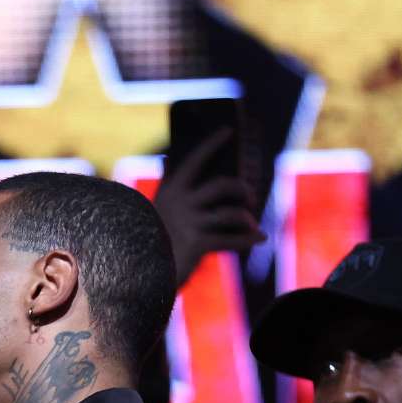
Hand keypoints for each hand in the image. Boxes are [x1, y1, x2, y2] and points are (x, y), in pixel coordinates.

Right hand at [153, 128, 265, 288]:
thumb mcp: (158, 208)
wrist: (141, 272)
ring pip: (231, 214)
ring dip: (247, 219)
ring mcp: (189, 222)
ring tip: (252, 225)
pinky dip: (249, 239)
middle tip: (249, 196)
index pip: (195, 160)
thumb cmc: (154, 239)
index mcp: (171, 190)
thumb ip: (167, 184)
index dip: (212, 144)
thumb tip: (168, 157)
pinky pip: (232, 239)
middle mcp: (181, 203)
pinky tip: (260, 238)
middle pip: (223, 185)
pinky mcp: (197, 243)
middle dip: (242, 189)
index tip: (229, 130)